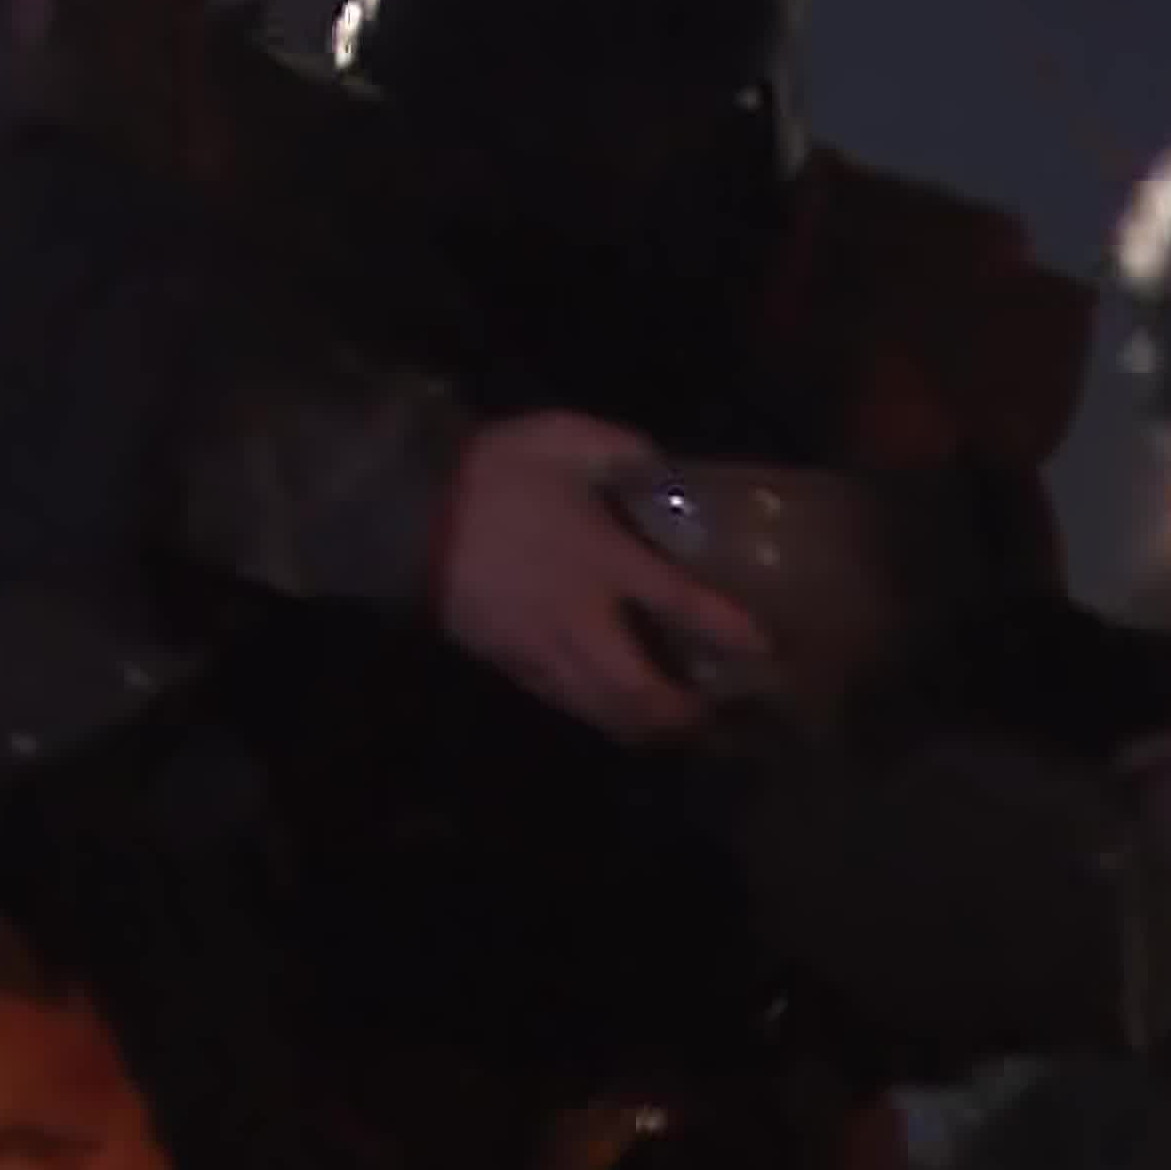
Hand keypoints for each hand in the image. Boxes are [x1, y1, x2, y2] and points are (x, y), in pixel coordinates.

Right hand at [432, 411, 772, 740]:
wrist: (408, 514)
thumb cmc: (493, 474)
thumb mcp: (564, 438)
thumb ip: (623, 451)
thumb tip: (661, 467)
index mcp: (604, 561)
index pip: (679, 603)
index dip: (725, 629)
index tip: (762, 648)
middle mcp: (582, 619)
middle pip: (641, 689)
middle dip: (680, 714)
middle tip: (712, 718)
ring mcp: (543, 649)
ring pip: (602, 710)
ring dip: (642, 727)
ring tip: (670, 730)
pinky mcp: (510, 662)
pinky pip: (564, 703)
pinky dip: (596, 716)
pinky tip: (608, 711)